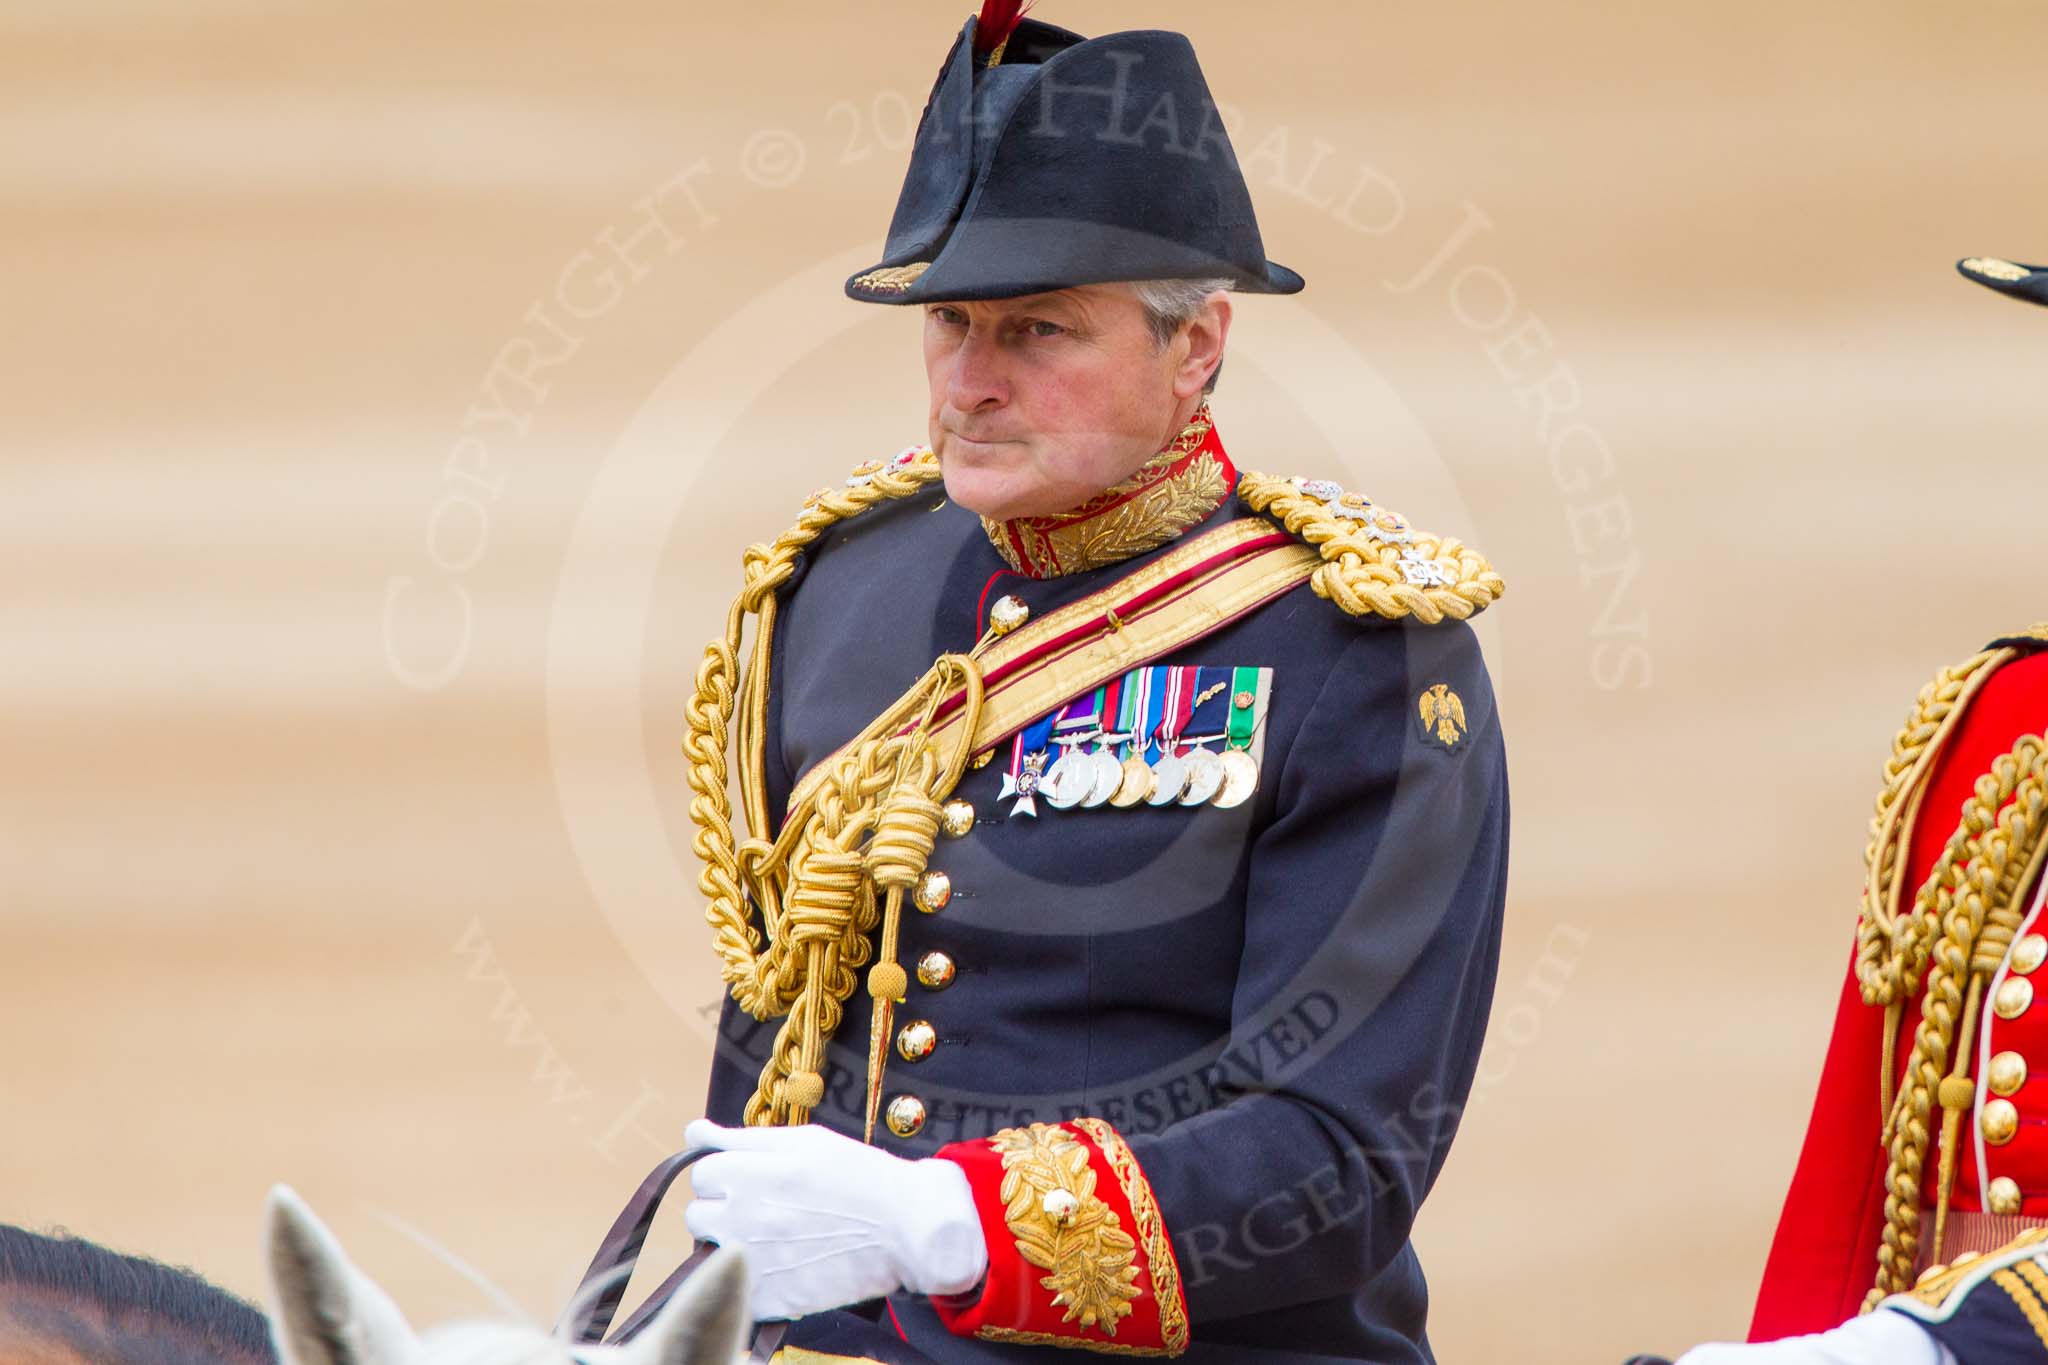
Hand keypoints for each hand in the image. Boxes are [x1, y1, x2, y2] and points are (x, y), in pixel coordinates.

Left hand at [681, 1120, 987, 1322]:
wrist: (905, 1227)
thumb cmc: (857, 1175)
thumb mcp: (805, 1141)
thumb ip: (741, 1138)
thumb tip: (693, 1132)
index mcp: (750, 1172)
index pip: (701, 1172)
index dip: (727, 1171)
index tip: (754, 1177)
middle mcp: (743, 1217)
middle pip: (697, 1213)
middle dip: (722, 1207)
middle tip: (763, 1207)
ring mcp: (754, 1260)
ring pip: (709, 1251)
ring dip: (730, 1241)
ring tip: (771, 1235)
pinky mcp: (768, 1297)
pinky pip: (733, 1286)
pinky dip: (750, 1278)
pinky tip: (783, 1262)